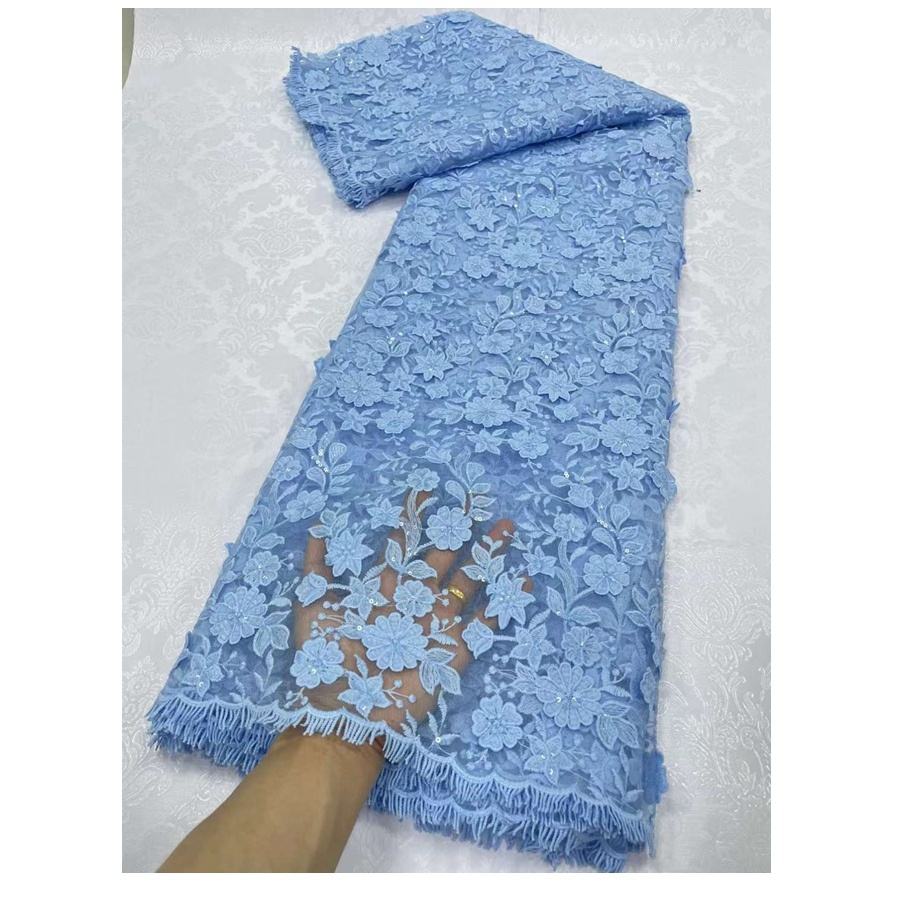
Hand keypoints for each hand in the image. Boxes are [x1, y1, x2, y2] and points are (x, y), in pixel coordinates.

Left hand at [291, 491, 526, 730]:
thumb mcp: (314, 608)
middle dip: (460, 528)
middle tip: (478, 499)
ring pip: (468, 582)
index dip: (414, 518)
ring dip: (488, 556)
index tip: (426, 489)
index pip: (402, 545)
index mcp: (384, 589)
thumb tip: (315, 528)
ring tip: (507, 529)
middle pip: (443, 557)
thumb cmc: (327, 662)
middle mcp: (414, 602)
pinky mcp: (454, 651)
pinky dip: (504, 604)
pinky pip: (484, 624)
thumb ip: (316, 570)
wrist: (345, 715)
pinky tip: (523, 581)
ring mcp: (436, 625)